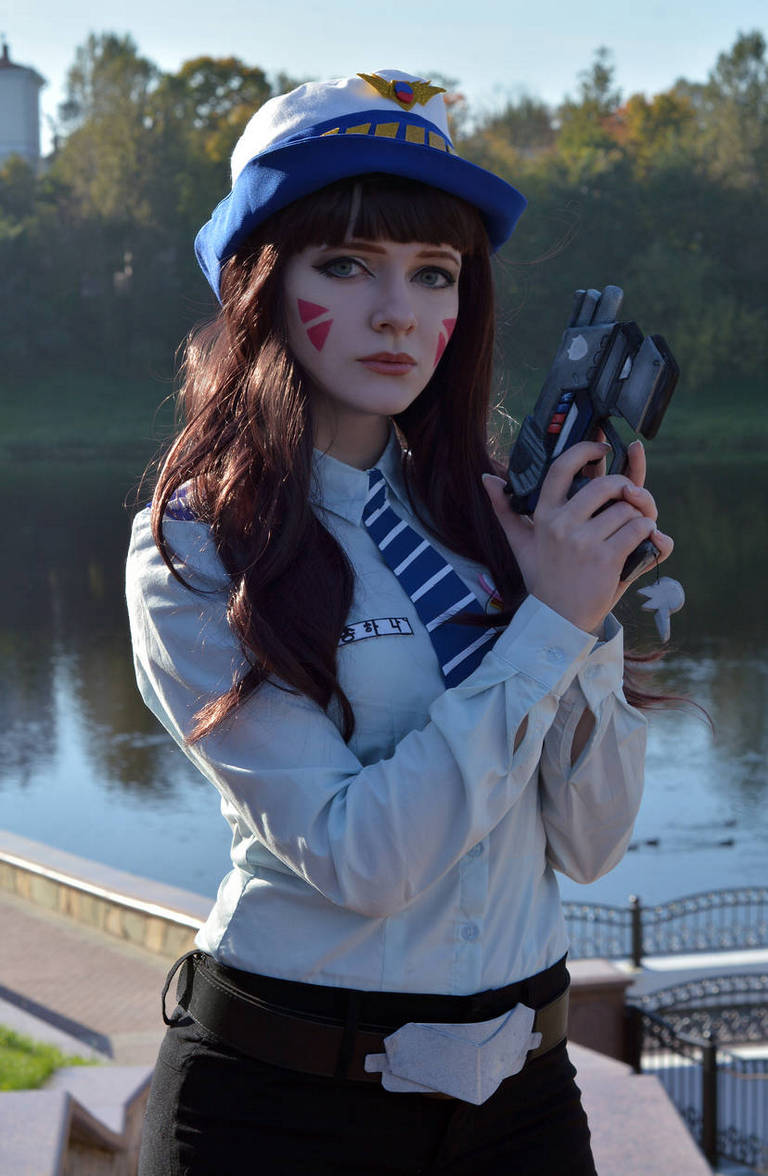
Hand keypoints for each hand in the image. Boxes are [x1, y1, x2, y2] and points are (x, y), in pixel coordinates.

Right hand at [483, 440, 673, 633]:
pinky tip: (643, 539)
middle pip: (607, 484)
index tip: (603, 447)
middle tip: (631, 498)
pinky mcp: (605, 558)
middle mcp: (561, 524)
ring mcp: (583, 541)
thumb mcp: (520, 544)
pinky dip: (648, 532)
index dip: (585, 449)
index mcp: (543, 515)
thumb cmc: (543, 579)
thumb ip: (505, 511)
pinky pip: (638, 529)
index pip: (561, 468)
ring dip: (641, 515)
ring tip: (637, 526)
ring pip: (628, 507)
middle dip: (628, 487)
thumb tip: (486, 480)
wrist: (557, 620)